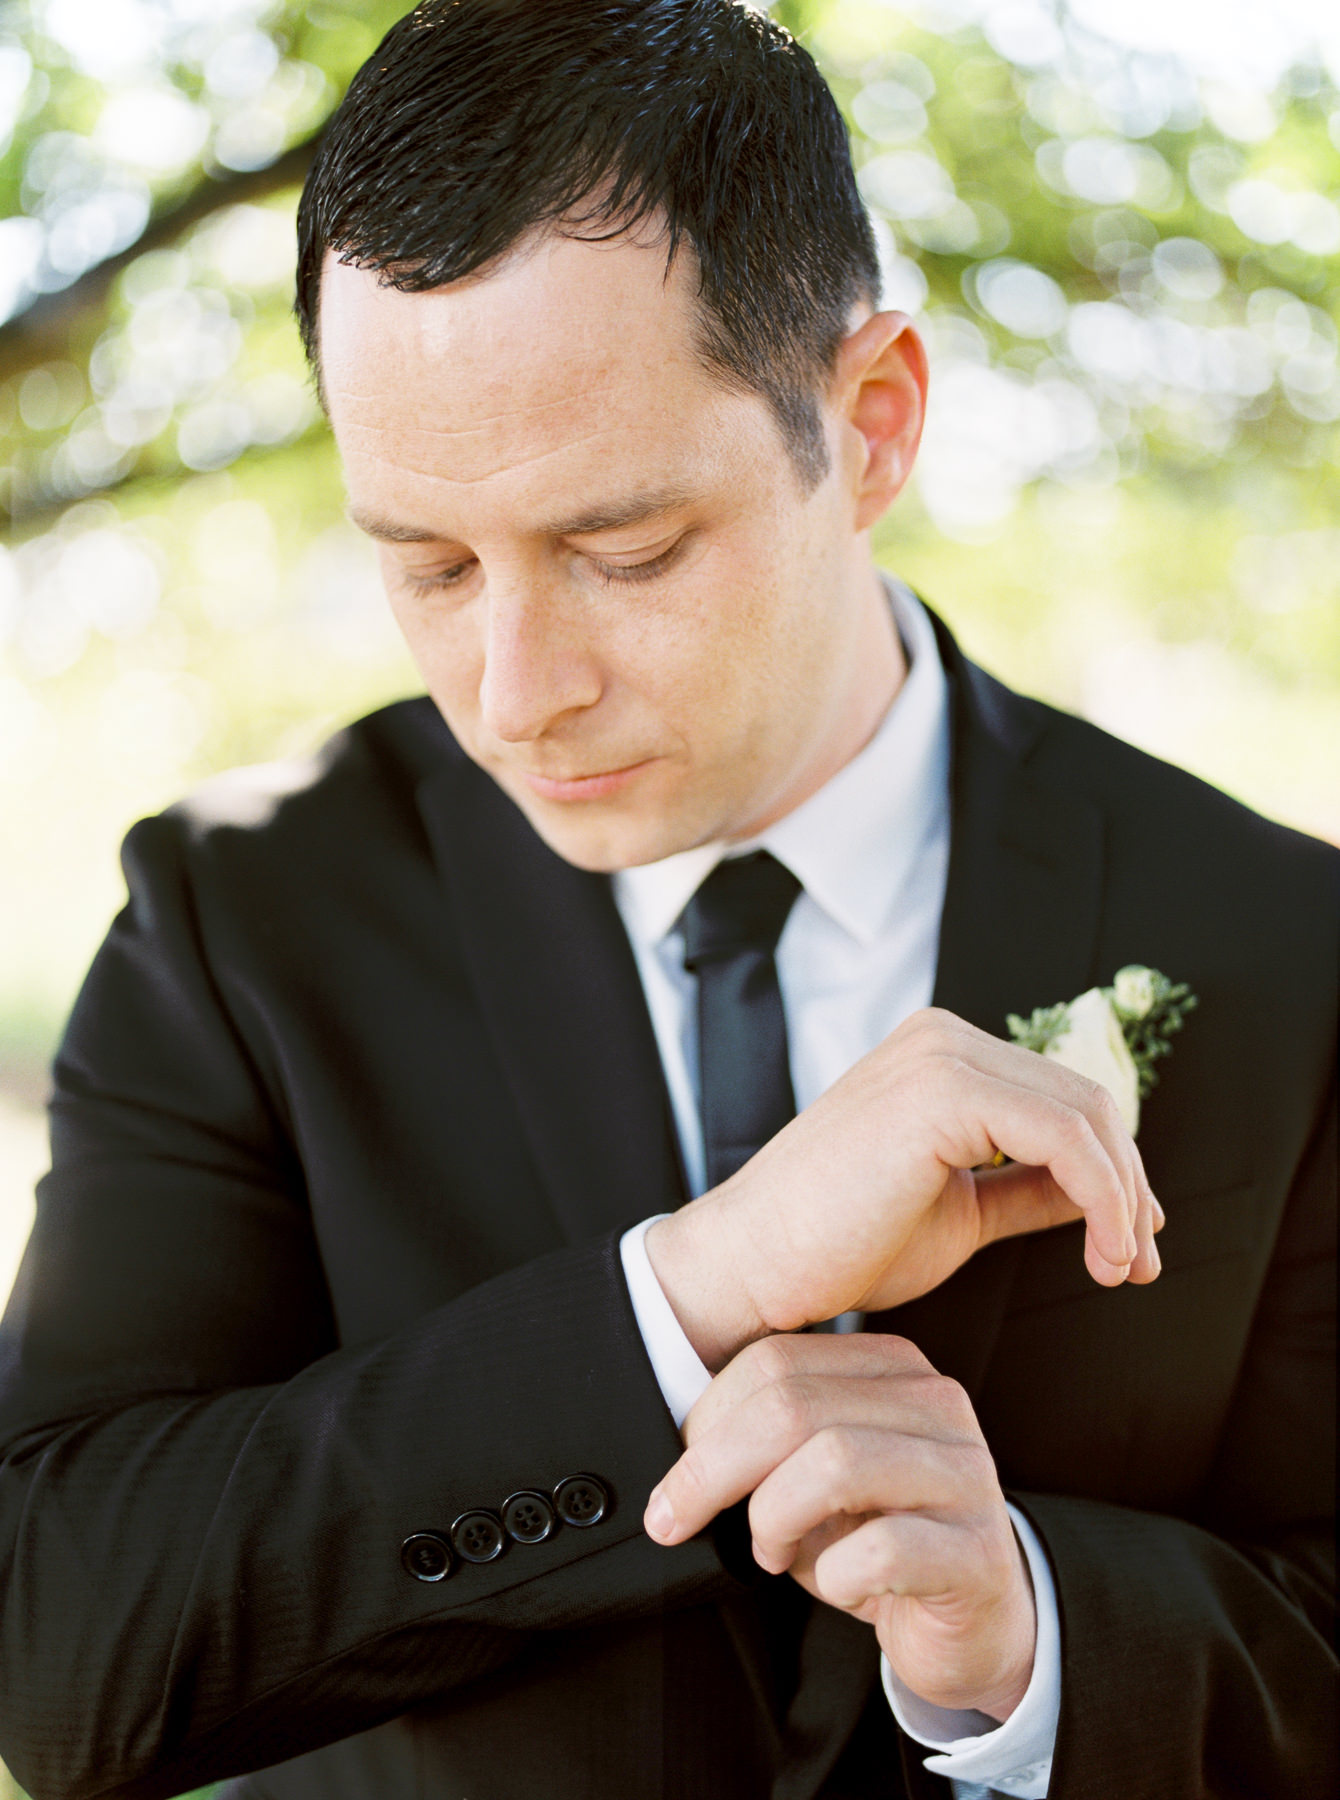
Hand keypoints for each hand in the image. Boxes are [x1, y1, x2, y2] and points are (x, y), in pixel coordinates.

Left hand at [645, 1332, 1036, 1720]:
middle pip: (794, 1406)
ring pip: (834, 1461)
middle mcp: (936, 1404)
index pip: (776, 1362)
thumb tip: (681, 1454)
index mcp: (890, 1368)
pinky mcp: (979, 1550)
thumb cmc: (878, 1542)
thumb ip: (767, 1444)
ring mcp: (965, 1473)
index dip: (706, 1421)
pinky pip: (881, 1549)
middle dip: (715, 1470)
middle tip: (680, 1522)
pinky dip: (835, 1576)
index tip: (671, 1488)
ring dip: (774, 1517)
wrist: (973, 1621)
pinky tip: (839, 1586)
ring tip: (772, 1552)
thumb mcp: (813, 1478)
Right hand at [647, 1007, 1161, 1368]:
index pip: (1065, 1098)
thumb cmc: (838, 1245)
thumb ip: (1028, 1189)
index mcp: (942, 1055)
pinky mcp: (941, 1090)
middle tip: (1138, 1265)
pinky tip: (1098, 1253)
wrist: (754, 1264)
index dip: (1118, 1170)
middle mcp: (943, 1038)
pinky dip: (1101, 1196)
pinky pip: (1063, 1138)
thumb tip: (1108, 1197)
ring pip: (1086, 1115)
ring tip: (1120, 1269)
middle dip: (1129, 1186)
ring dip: (1123, 1198)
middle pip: (1087, 1100)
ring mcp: (940, 1055)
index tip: (1132, 1243)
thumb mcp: (960, 1212)